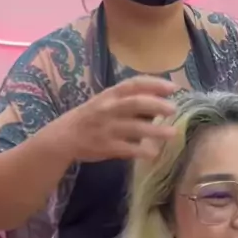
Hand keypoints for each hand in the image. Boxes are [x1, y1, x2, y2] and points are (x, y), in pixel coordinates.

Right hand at [57, 76, 177, 162]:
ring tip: (172, 133)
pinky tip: (154, 153)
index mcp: (110, 94)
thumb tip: (159, 103)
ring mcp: (107, 128)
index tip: (173, 87)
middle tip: (174, 109)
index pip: (134, 84)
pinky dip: (141, 151)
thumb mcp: (106, 102)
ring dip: (155, 131)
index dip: (155, 84)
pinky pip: (127, 149)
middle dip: (157, 105)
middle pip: (136, 103)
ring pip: (135, 128)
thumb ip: (128, 101)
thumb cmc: (90, 117)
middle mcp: (108, 109)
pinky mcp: (106, 147)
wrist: (63, 137)